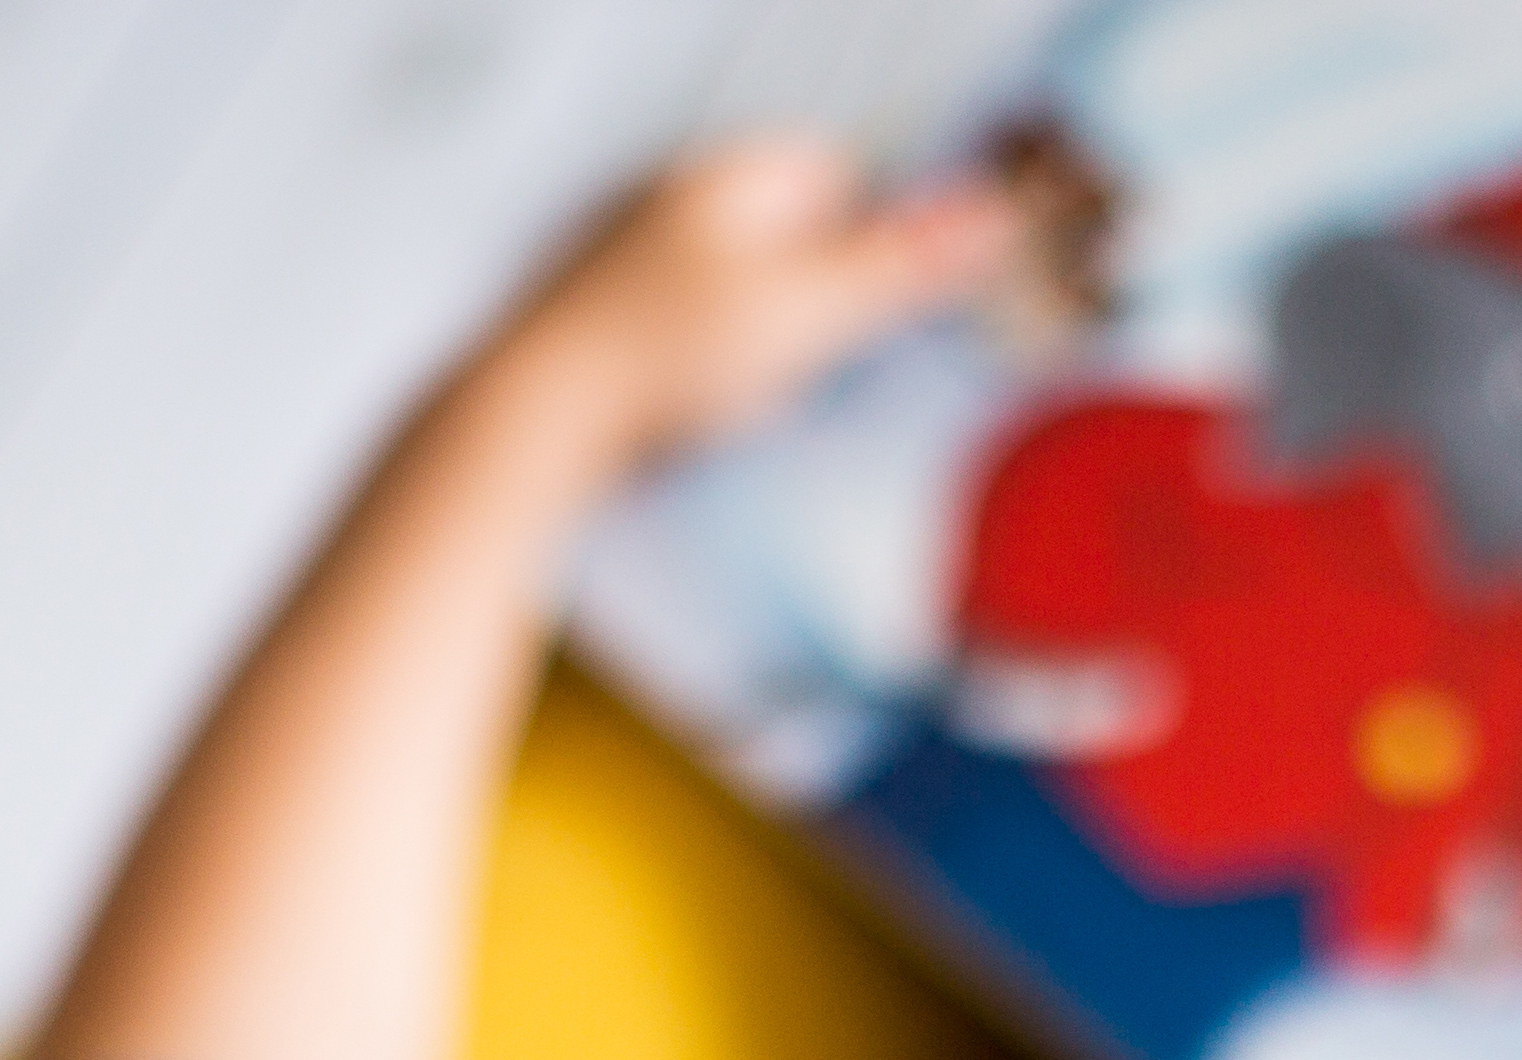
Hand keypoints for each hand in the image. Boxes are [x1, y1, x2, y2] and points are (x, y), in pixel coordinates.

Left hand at [480, 138, 1018, 483]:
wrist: (529, 425)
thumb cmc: (658, 360)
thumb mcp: (805, 313)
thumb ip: (898, 265)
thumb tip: (992, 214)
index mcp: (724, 175)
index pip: (838, 172)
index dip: (883, 234)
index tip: (905, 295)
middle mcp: (673, 201)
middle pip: (793, 234)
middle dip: (831, 293)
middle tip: (844, 359)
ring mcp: (631, 261)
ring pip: (743, 290)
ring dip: (774, 341)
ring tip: (770, 394)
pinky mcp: (604, 326)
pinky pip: (692, 336)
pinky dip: (717, 372)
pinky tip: (714, 413)